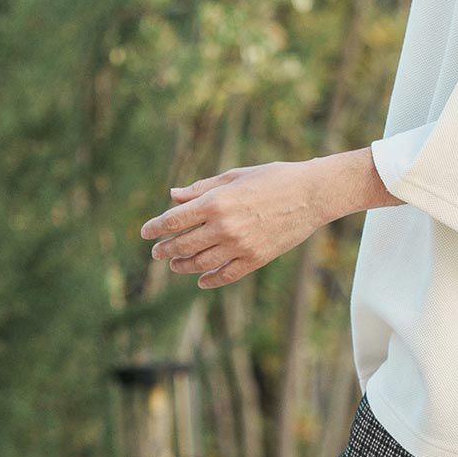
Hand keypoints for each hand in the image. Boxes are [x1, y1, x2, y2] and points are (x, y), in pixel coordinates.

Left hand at [140, 162, 322, 288]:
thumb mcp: (234, 176)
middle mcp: (223, 227)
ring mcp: (239, 246)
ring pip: (201, 263)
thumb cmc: (273, 178)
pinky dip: (210, 280)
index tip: (145, 233)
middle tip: (157, 252)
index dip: (155, 228)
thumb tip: (173, 196)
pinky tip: (201, 280)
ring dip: (183, 266)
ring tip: (176, 265)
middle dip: (165, 249)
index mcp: (215, 202)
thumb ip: (201, 188)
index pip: (174, 220)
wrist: (311, 194)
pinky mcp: (255, 259)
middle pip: (183, 244)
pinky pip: (226, 275)